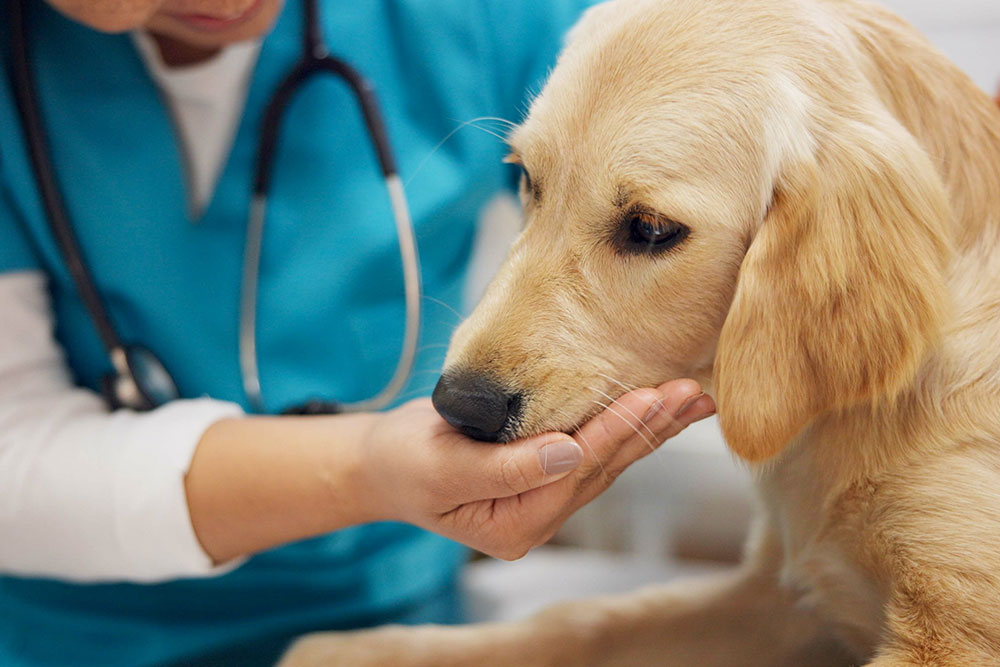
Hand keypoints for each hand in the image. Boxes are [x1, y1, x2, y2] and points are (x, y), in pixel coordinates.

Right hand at [356, 379, 714, 558]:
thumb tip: (566, 452)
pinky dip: (626, 423)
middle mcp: (540, 516)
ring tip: (692, 395)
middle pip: (605, 467)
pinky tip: (656, 405)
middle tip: (694, 393)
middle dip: (649, 428)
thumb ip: (505, 467)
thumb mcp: (442, 467)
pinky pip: (593, 448)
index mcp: (517, 524)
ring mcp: (546, 497)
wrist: (381, 465)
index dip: (613, 430)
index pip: (576, 471)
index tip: (651, 396)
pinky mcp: (546, 473)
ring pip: (608, 459)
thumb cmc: (402, 463)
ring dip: (650, 425)